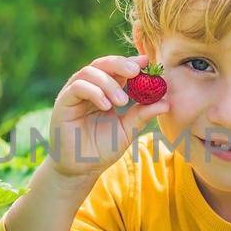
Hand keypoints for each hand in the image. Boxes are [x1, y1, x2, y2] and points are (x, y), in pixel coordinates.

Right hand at [47, 53, 168, 179]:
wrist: (82, 169)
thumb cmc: (103, 149)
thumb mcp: (128, 130)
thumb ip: (143, 114)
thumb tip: (166, 102)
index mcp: (104, 90)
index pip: (116, 69)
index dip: (131, 63)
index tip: (147, 62)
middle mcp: (89, 88)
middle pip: (102, 64)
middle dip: (120, 64)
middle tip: (136, 71)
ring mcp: (74, 94)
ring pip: (90, 72)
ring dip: (109, 83)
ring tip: (122, 101)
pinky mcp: (63, 102)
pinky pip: (78, 87)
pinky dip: (95, 92)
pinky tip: (107, 106)